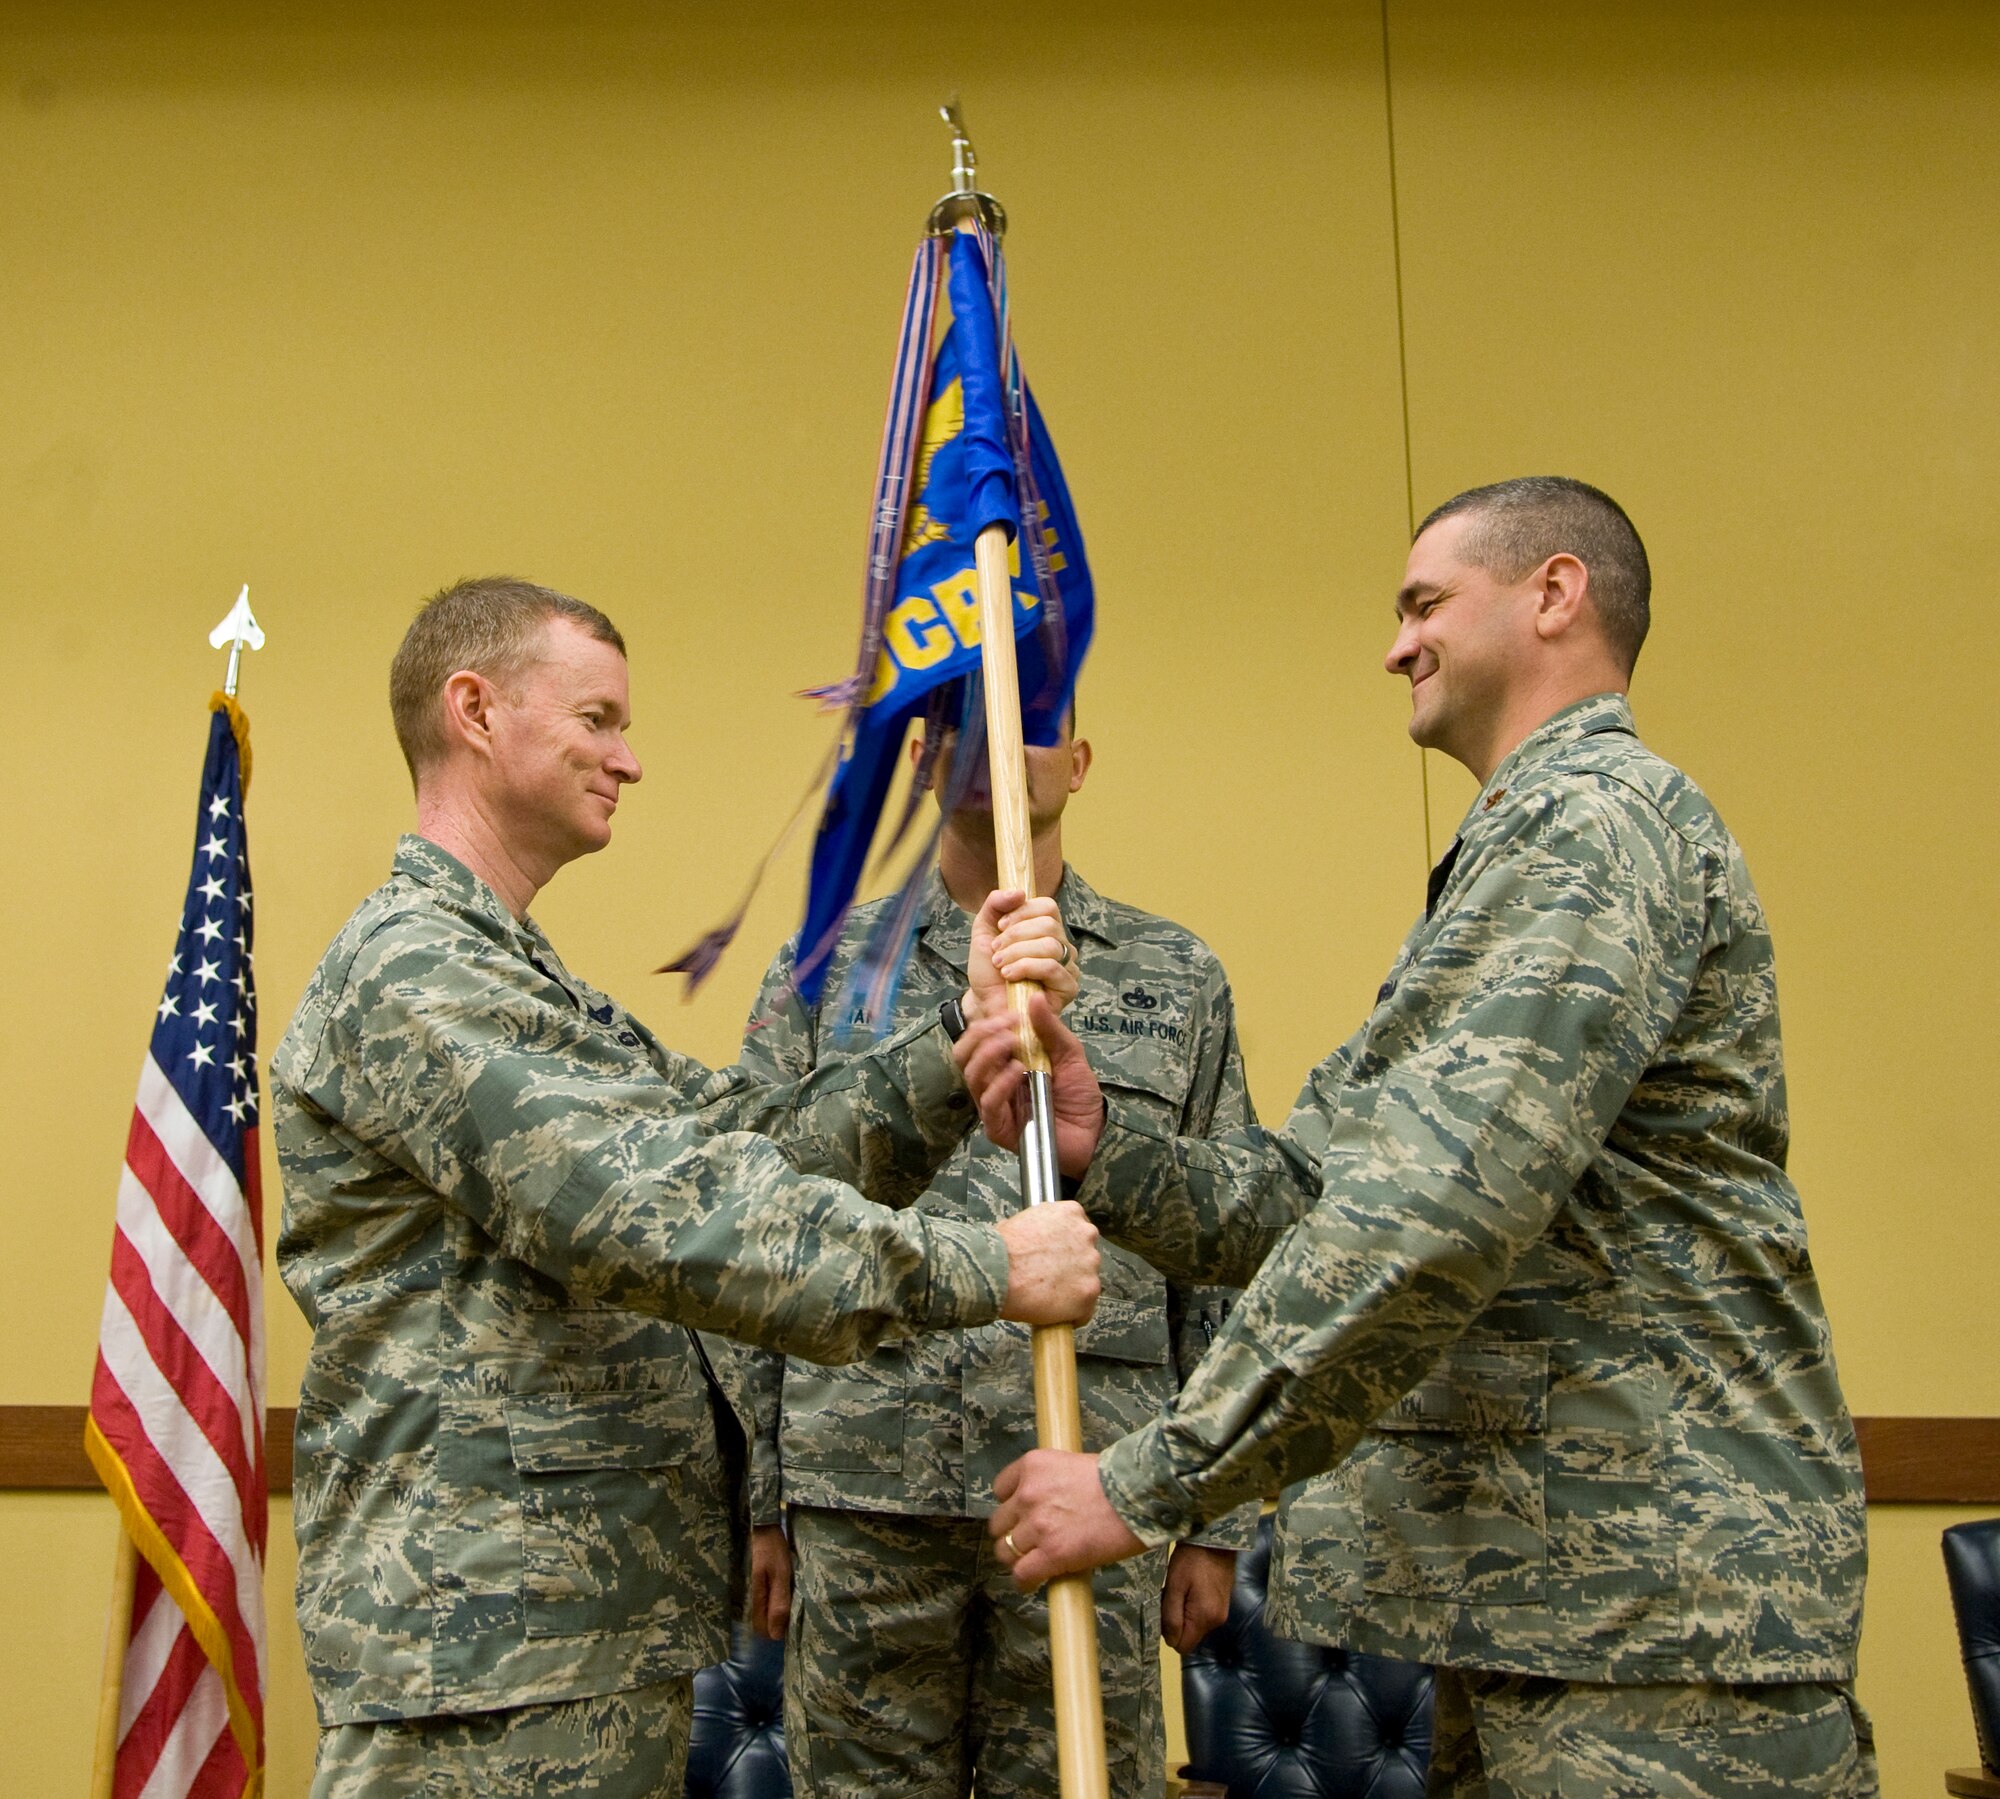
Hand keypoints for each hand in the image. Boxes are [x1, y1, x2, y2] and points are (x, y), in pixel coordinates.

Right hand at [749, 1524, 792, 1639]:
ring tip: (779, 1587)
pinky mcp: (738, 1588)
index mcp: (752, 1600)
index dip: (780, 1626)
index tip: (790, 1611)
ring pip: (756, 1615)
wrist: (756, 1525)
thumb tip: (777, 1636)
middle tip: (787, 1595)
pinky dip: (763, 1599)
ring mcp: (737, 1595)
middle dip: (775, 1618)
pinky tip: (770, 1584)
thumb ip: (779, 1604)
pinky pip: (752, 1604)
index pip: (764, 1631)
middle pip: (759, 1625)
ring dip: (768, 1608)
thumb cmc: (771, 1548)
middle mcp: (740, 1602)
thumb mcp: (781, 1573)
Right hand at [954, 993, 1104, 1177]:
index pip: (977, 1039)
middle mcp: (993, 1081)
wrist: (1092, 1132)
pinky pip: (988, 1103)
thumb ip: (1050, 1028)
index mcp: (1004, 1062)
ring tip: (1012, 1043)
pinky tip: (1017, 1071)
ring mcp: (993, 1105)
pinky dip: (1000, 1083)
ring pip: (972, 1076)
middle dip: (981, 1035)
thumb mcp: (1069, 1054)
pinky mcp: (998, 1127)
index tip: (1011, 1012)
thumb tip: (1035, 997)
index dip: (988, 1022)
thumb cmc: (1078, 1095)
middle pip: (964, 1055)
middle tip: (1007, 1026)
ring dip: (989, 1054)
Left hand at [965, 890, 1078, 1020]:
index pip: (1048, 906)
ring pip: (1049, 945)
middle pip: (1048, 925)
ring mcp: (1068, 967)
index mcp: (1046, 929)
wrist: (984, 1002)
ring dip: (1017, 953)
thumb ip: (995, 905)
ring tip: (1001, 966)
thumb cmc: (988, 971)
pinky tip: (1010, 976)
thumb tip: (1018, 892)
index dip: (1022, 912)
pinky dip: (1025, 967)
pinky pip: (1052, 967)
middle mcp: (1062, 946)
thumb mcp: (984, 930)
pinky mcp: (1068, 987)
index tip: (1000, 926)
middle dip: (1015, 937)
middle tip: (997, 953)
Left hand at [990, 1449, 1145, 1587]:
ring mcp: (1037, 1525)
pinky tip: (1033, 1581)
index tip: (1022, 1515)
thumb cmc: (1117, 1479)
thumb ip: (1052, 1482)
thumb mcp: (1073, 1464)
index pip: (1000, 1489)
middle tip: (1030, 1541)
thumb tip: (1048, 1505)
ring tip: (1033, 1562)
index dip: (1012, 1506)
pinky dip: (1024, 1581)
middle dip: (1012, 1533)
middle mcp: (1028, 1494)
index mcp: (1032, 1465)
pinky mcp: (1051, 1554)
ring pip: (1006, 1550)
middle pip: (999, 1523)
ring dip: (1018, 1558)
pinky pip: (1022, 1574)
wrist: (1139, 1495)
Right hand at [994, 1201, 1099, 1325]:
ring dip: (1073, 1289)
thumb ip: (1039, 1228)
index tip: (1056, 1256)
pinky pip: (1085, 1308)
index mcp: (1071, 1213)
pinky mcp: (1089, 1292)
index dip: (1065, 1245)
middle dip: (1072, 1266)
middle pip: (1086, 1254)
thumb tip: (1034, 1241)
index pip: (1078, 1228)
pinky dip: (1073, 1313)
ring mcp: (1091, 1265)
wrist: (997, 1272)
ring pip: (1087, 1280)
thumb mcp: (1019, 1221)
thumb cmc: (1001, 1248)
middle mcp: (1086, 1235)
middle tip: (1050, 1277)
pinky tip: (1054, 1314)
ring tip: (1048, 1297)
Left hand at [1160, 1544, 1235, 1652]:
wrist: (1216, 1538)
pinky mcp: (1223, 1603)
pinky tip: (1190, 1587)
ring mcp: (1222, 1612)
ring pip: (1195, 1625)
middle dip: (1176, 1622)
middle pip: (1189, 1636)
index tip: (1163, 1611)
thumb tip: (1170, 1640)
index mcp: (1204, 1619)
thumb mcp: (1175, 1585)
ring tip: (1179, 1589)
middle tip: (1170, 1596)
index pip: (1183, 1646)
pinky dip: (1193, 1606)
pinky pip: (1203, 1615)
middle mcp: (1216, 1621)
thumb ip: (1171, 1616)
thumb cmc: (1191, 1559)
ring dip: (1184, 1613)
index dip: (1169, 1633)